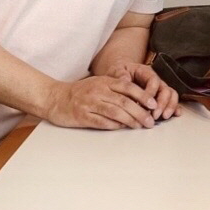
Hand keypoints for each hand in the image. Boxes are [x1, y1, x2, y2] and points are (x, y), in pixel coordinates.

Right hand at [45, 75, 161, 129]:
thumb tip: (138, 99)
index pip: (128, 87)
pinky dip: (114, 125)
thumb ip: (116, 88)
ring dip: (130, 121)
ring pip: (115, 112)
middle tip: (150, 121)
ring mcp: (90, 103)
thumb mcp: (99, 83)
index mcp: (105, 81)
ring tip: (140, 126)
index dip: (143, 95)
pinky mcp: (82, 116)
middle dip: (140, 112)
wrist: (55, 98)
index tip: (154, 104)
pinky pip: (101, 122)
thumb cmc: (80, 92)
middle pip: (124, 101)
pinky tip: (123, 128)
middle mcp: (99, 91)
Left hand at [105, 62, 179, 120]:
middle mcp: (155, 80)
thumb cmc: (119, 74)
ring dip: (169, 106)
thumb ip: (120, 75)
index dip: (151, 93)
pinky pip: (172, 101)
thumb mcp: (116, 71)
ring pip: (171, 94)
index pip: (153, 81)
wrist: (120, 76)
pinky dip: (175, 107)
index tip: (146, 105)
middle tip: (155, 115)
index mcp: (145, 72)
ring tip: (164, 117)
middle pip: (165, 89)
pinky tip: (175, 115)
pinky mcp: (160, 97)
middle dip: (162, 103)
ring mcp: (159, 89)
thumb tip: (125, 80)